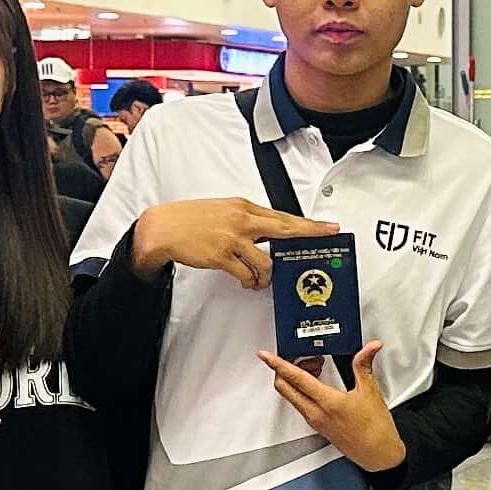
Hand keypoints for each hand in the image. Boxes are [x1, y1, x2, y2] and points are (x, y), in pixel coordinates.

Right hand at [132, 197, 333, 286]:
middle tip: (327, 237)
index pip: (283, 216)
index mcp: (243, 206)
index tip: (328, 226)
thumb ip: (248, 220)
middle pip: (285, 229)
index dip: (308, 224)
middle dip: (309, 234)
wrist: (162, 228)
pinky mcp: (221, 256)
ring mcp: (232, 238)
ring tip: (259, 281)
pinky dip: (250, 282)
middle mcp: (242, 220)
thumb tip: (270, 233)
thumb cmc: (190, 220)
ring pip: (266, 262)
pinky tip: (246, 282)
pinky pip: (246, 274)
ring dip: (266, 276)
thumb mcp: (224, 211)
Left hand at [263, 339, 405, 473]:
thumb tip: (369, 348)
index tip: (266, 356)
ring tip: (315, 368)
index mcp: (327, 402)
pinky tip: (319, 384)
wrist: (379, 455)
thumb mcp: (371, 392)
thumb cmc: (376, 430)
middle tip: (297, 357)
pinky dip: (303, 391)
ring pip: (292, 396)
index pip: (295, 378)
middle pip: (284, 388)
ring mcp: (315, 421)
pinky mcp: (318, 426)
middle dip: (284, 369)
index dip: (277, 364)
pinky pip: (301, 405)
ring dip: (296, 380)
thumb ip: (364, 365)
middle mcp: (316, 413)